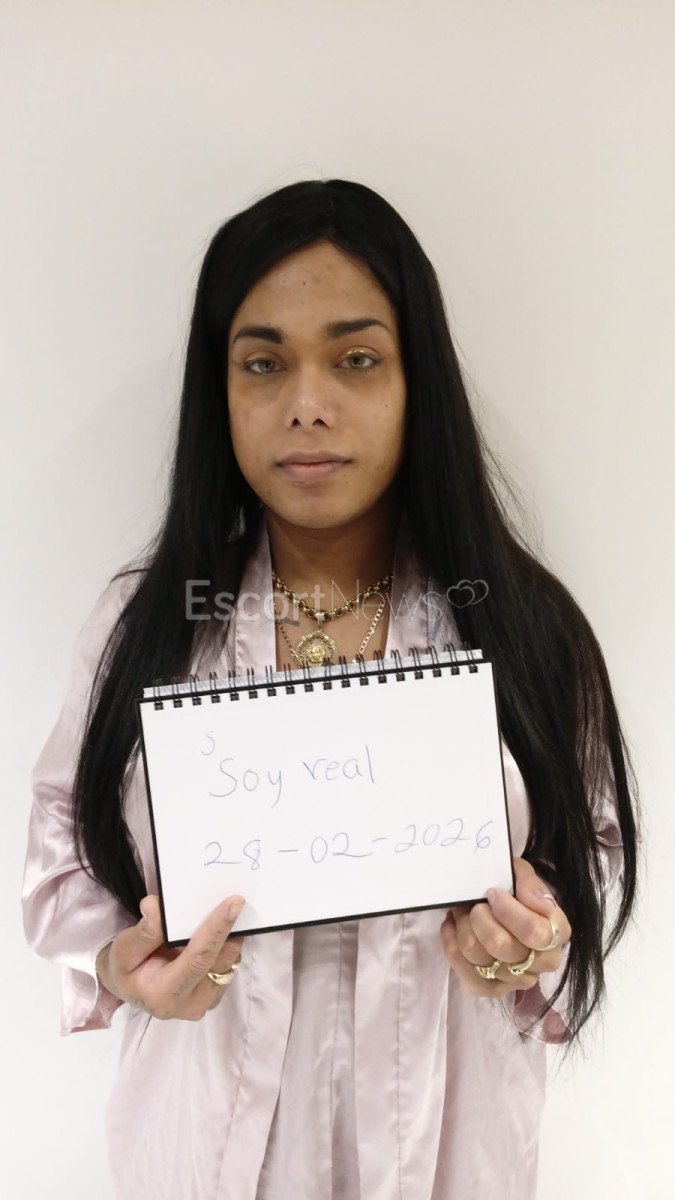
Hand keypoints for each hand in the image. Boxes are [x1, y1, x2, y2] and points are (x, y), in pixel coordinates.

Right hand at [96, 894, 245, 1019]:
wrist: (135, 989)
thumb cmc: (127, 969)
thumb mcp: (124, 950)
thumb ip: (143, 931)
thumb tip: (157, 906)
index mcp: (164, 995)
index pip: (198, 959)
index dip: (216, 930)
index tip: (234, 903)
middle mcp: (191, 1005)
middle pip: (220, 960)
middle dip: (229, 928)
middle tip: (235, 899)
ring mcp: (207, 1002)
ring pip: (229, 961)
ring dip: (230, 935)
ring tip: (225, 910)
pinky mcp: (217, 995)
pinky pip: (229, 964)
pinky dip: (227, 943)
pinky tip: (220, 928)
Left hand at [439, 857, 570, 997]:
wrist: (501, 905)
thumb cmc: (514, 889)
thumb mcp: (522, 874)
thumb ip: (530, 884)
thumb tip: (538, 903)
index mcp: (557, 933)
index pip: (534, 932)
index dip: (507, 911)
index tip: (492, 893)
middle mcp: (544, 962)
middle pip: (502, 946)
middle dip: (479, 918)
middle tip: (473, 903)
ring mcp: (519, 980)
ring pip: (480, 958)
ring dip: (463, 929)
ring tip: (461, 912)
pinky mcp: (494, 990)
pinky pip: (469, 977)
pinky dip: (453, 948)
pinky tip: (452, 928)